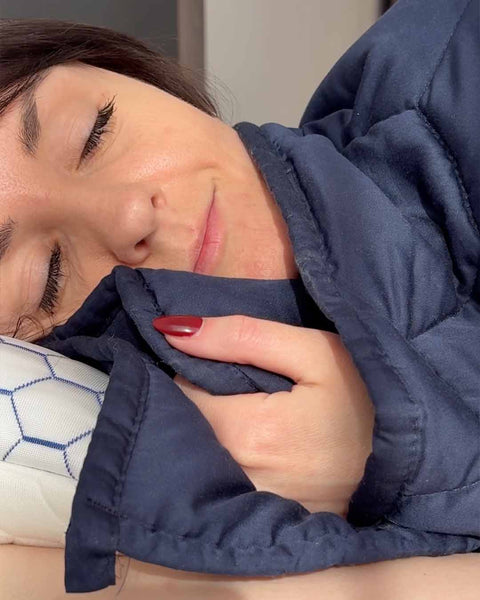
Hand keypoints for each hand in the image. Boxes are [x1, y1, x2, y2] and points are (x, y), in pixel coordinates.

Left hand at [154, 315, 374, 516]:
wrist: (405, 460)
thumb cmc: (363, 399)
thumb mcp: (314, 352)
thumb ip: (242, 336)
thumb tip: (174, 329)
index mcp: (248, 432)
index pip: (180, 395)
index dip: (192, 372)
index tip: (216, 362)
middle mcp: (237, 476)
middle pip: (186, 427)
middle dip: (195, 400)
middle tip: (232, 384)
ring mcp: (247, 504)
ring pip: (197, 455)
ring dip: (207, 429)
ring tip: (243, 411)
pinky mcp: (258, 518)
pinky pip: (218, 480)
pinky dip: (221, 458)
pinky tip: (251, 444)